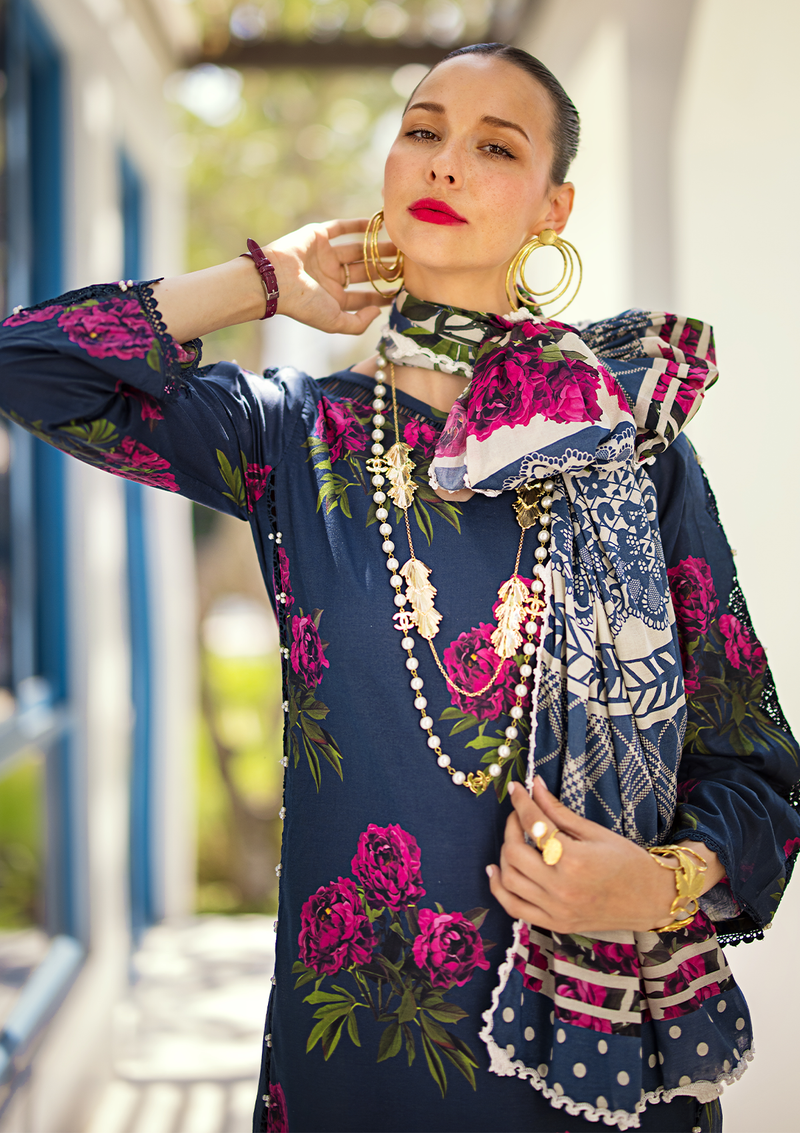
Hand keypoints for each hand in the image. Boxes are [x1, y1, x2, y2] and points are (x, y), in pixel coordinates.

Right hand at [268, 218, 395, 335]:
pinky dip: (358, 225)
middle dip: (384, 268)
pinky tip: (377, 224)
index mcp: (333, 298)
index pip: (363, 297)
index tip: (402, 291)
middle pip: (363, 272)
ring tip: (399, 244)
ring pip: (357, 250)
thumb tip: (377, 312)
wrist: (275, 280)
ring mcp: (324, 256)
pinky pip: (340, 228)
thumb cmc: (304, 305)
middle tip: (406, 263)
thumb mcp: (335, 322)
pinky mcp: (317, 236)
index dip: (382, 295)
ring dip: (376, 247)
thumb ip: (358, 323)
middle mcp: (330, 276)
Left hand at [486, 777, 723, 933]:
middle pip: (514, 852)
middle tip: (520, 815)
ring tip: (514, 840)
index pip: (534, 824)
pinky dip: (500, 888)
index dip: (521, 802)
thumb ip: (558, 811)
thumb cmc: (628, 861)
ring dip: (504, 855)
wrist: (651, 899)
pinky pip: (513, 908)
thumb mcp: (594, 831)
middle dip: (512, 827)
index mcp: (574, 860)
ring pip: (509, 880)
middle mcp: (561, 888)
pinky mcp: (554, 924)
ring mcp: (556, 910)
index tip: (515, 788)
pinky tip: (497, 871)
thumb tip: (533, 785)